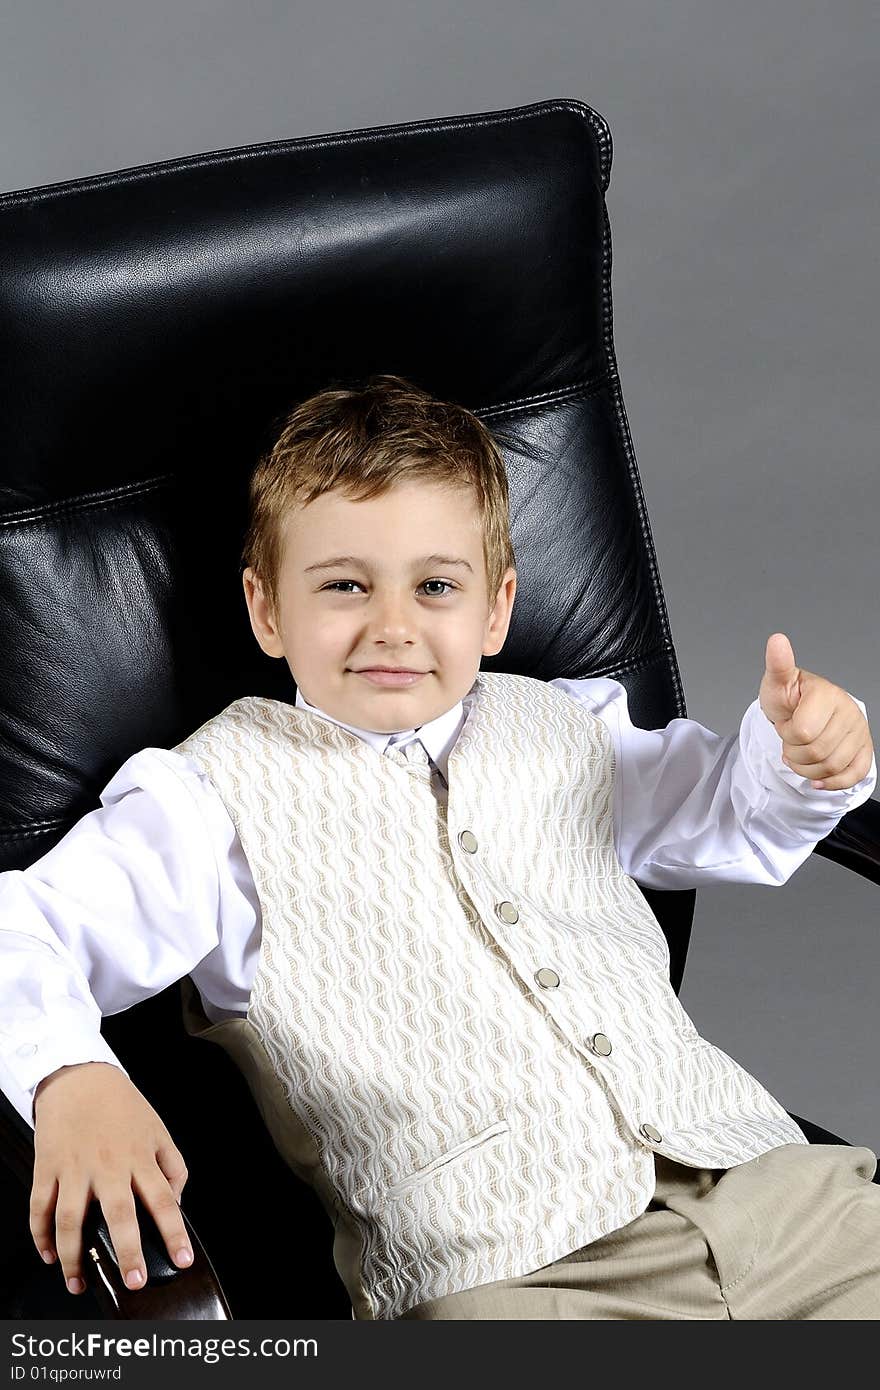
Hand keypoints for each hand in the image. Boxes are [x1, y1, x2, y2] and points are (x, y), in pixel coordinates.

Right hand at [31, 1061, 192, 1296]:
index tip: (182, 1259)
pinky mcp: (47, 1167)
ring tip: (79, 1283)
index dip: (174, 1233)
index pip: (163, 1201)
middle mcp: (109, 1166)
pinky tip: (49, 1256)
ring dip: (74, 1257)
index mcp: (140, 1157)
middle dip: (128, 1252)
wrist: (80, 1077)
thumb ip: (173, 1167)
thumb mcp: (158, 1130)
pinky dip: (41, 1236)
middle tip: (134, 1281)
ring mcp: (75, 1168)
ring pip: (71, 1220)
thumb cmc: (122, 1106)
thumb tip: (177, 1203)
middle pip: (120, 1214)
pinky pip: (40, 1208)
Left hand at [758, 632, 874, 790]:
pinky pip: (853, 776)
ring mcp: (859, 731)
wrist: (801, 708)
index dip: (787, 734)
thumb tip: (777, 640)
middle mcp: (849, 711)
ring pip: (831, 768)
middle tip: (792, 740)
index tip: (786, 723)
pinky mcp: (864, 750)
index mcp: (828, 694)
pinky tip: (818, 778)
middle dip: (794, 753)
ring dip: (807, 769)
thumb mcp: (777, 681)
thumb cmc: (789, 696)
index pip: (802, 732)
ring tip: (801, 753)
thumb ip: (778, 664)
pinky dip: (832, 782)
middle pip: (815, 753)